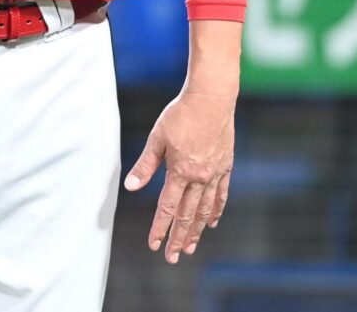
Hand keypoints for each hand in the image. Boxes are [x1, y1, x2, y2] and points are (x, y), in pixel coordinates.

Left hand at [124, 90, 235, 263]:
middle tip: (172, 257)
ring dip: (197, 231)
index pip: (167, 207)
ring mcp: (215, 174)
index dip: (160, 228)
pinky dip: (215, 211)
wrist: (211, 99)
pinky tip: (211, 222)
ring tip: (190, 247)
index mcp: (180, 171)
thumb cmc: (180, 115)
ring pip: (205, 210)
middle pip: (188, 215)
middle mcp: (200, 177)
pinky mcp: (225, 167)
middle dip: (178, 238)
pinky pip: (221, 196)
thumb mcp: (157, 138)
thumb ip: (146, 165)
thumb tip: (131, 186)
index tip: (153, 244)